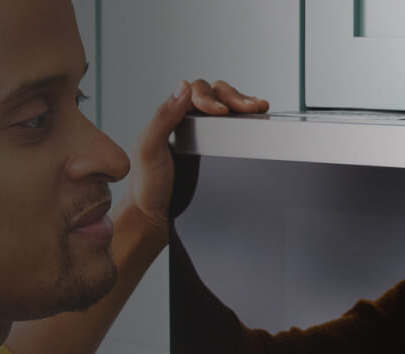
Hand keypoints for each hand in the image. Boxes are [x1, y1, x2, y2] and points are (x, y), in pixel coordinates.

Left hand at [121, 80, 268, 244]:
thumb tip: (182, 86)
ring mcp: (202, 133)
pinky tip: (256, 119)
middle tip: (248, 108)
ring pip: (226, 106)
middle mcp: (186, 120)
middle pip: (215, 94)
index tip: (221, 111)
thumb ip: (163, 117)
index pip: (195, 91)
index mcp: (170, 115)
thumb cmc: (147, 185)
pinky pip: (232, 125)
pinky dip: (246, 118)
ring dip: (243, 102)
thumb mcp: (149, 149)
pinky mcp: (215, 148)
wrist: (156, 216)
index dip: (210, 96)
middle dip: (233, 97)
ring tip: (257, 109)